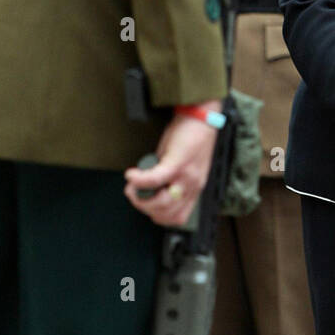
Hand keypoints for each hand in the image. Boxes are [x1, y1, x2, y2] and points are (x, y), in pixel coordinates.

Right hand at [124, 109, 220, 225]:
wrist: (202, 117)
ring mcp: (186, 175)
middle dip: (145, 208)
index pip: (178, 217)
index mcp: (194, 188)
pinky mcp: (177, 162)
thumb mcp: (184, 166)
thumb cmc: (191, 138)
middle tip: (134, 194)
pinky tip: (132, 175)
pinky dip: (140, 180)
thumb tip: (148, 187)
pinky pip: (156, 178)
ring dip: (141, 197)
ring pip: (162, 202)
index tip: (146, 206)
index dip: (158, 216)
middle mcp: (192, 186)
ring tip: (132, 185)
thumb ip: (170, 180)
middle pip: (167, 214)